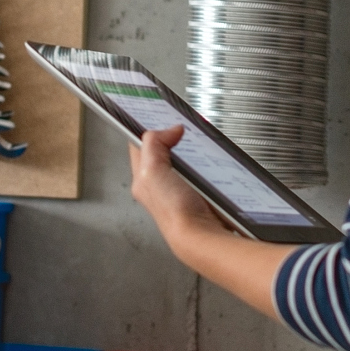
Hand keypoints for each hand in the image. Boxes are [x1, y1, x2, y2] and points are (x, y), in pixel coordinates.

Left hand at [129, 127, 231, 256]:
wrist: (200, 237)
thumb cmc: (174, 212)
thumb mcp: (153, 171)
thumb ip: (154, 146)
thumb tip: (169, 130)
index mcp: (142, 178)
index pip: (139, 146)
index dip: (146, 128)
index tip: (157, 113)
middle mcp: (158, 185)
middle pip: (162, 152)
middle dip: (170, 137)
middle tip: (181, 125)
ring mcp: (179, 190)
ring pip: (181, 161)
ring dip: (189, 150)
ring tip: (197, 139)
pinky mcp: (198, 195)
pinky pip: (199, 172)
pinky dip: (204, 163)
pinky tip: (210, 160)